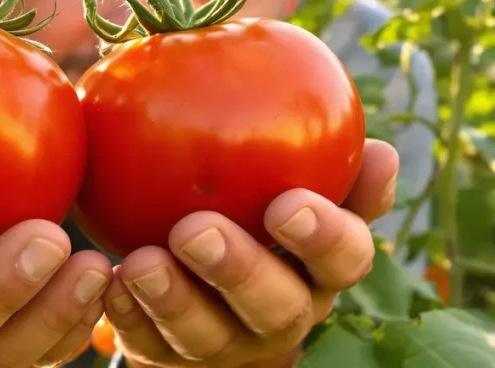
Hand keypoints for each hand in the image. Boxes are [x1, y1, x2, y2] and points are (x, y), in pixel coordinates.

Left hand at [102, 138, 398, 366]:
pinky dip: (129, 316)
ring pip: (208, 334)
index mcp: (322, 271)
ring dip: (173, 298)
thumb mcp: (296, 188)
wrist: (208, 290)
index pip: (345, 258)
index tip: (288, 202)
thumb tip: (385, 148)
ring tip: (140, 262)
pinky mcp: (175, 360)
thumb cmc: (257, 212)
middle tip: (195, 229)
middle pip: (276, 306)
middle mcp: (284, 315)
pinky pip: (152, 346)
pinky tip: (109, 286)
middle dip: (237, 270)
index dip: (325, 237)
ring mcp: (229, 346)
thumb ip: (330, 166)